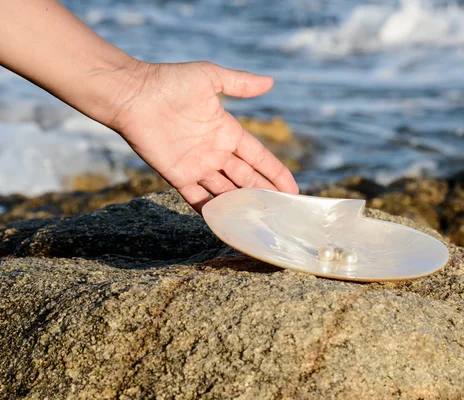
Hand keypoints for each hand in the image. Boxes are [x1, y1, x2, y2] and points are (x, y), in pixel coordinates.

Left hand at [109, 61, 298, 212]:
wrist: (132, 95)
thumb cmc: (170, 82)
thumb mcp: (210, 77)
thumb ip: (239, 83)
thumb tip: (270, 82)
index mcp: (227, 131)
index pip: (258, 157)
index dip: (275, 172)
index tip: (292, 189)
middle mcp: (215, 151)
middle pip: (246, 178)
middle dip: (265, 194)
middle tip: (283, 213)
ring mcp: (197, 166)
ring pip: (226, 191)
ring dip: (242, 206)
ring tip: (262, 223)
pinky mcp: (177, 176)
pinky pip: (198, 199)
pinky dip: (212, 212)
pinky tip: (227, 225)